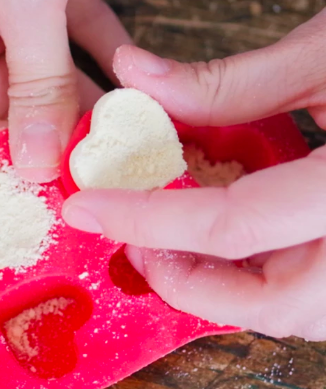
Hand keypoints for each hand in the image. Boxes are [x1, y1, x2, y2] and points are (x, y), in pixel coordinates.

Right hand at [0, 0, 131, 180]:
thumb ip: (34, 84)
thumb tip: (37, 162)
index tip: (21, 181)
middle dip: (37, 146)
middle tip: (84, 170)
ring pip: (35, 90)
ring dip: (77, 112)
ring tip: (118, 139)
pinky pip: (68, 47)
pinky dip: (100, 65)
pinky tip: (134, 87)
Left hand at [63, 9, 325, 340]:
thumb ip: (225, 82)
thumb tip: (133, 75)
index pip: (229, 227)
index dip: (145, 219)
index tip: (86, 209)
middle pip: (272, 306)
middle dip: (190, 282)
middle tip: (142, 241)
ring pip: (296, 313)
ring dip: (226, 286)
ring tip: (180, 240)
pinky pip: (314, 295)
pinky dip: (262, 276)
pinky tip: (238, 237)